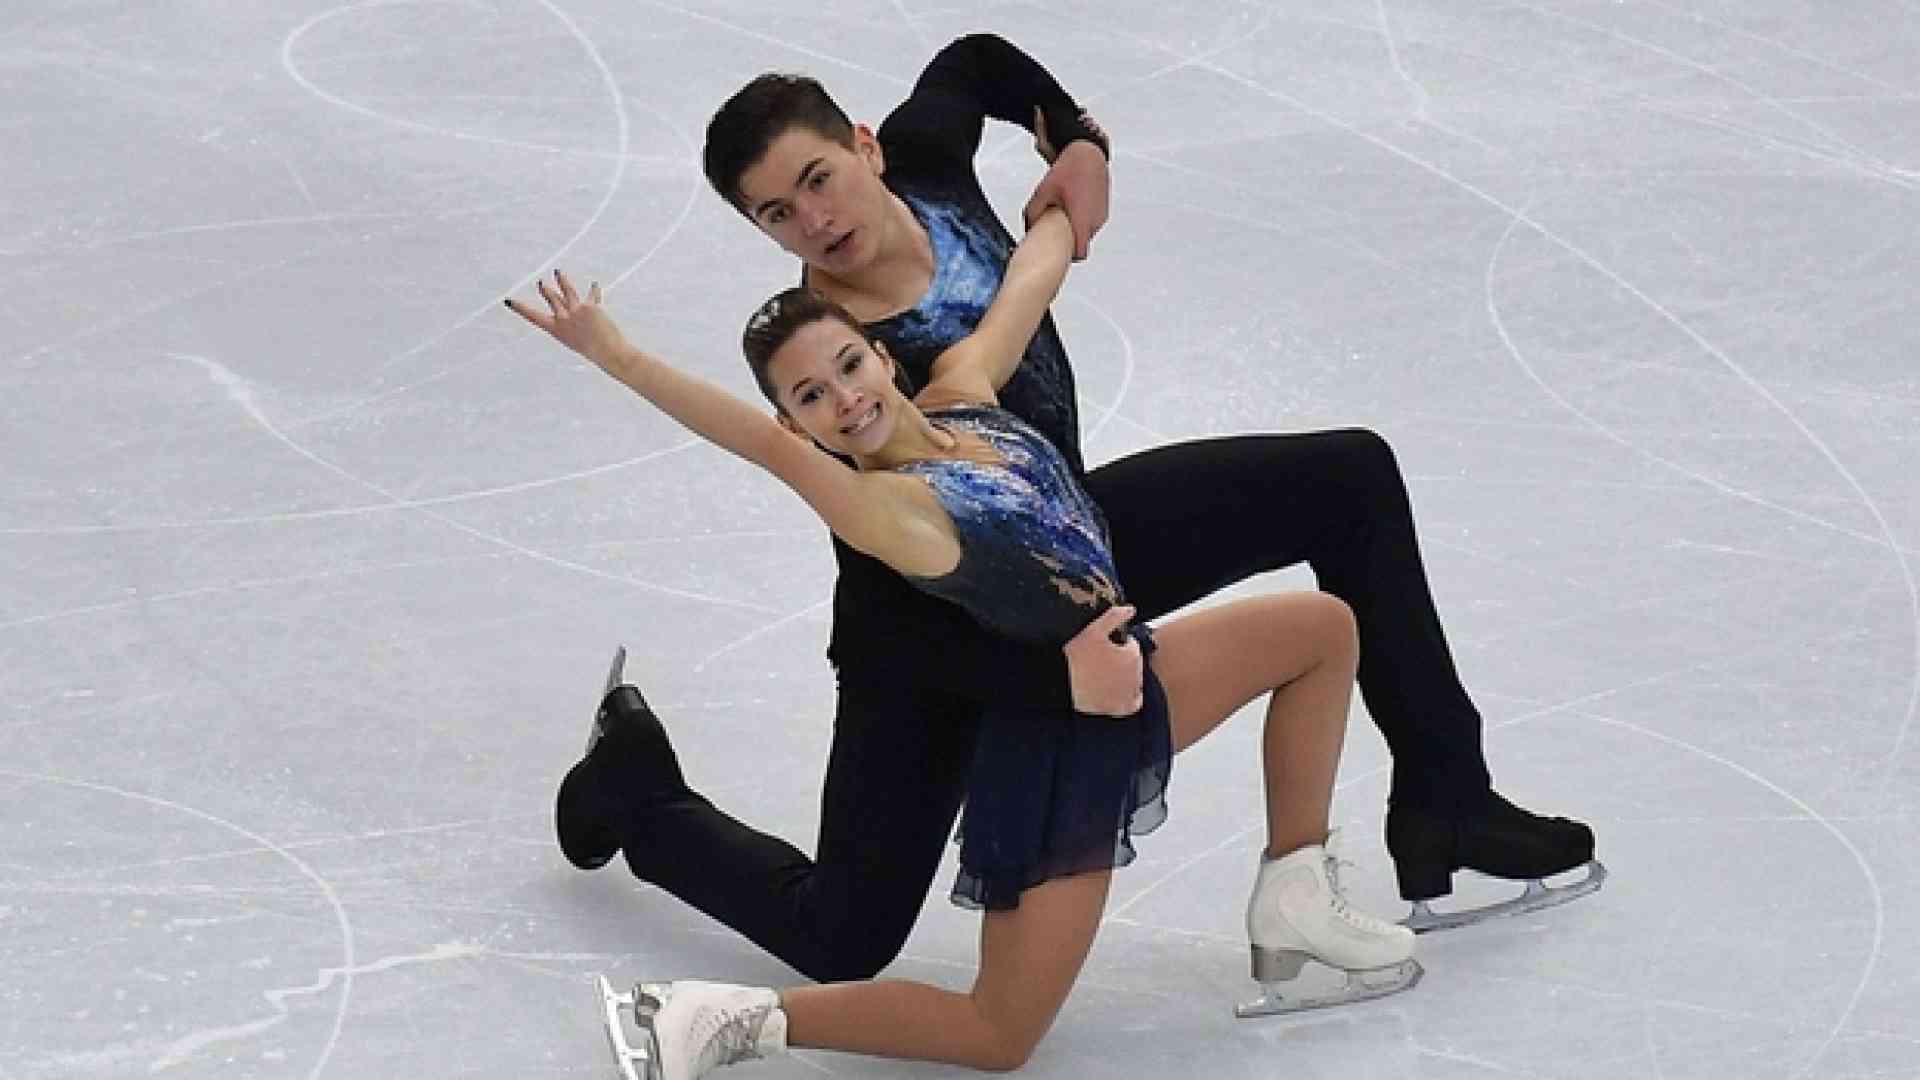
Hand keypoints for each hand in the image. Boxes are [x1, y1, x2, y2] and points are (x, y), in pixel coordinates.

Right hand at [504, 269, 629, 369]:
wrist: (609, 352)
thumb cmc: (592, 350)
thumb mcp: (574, 337)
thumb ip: (570, 318)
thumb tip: (568, 301)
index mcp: (556, 330)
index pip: (533, 316)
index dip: (520, 308)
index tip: (508, 301)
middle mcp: (563, 318)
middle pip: (552, 299)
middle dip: (546, 290)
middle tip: (541, 283)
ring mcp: (576, 311)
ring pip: (567, 291)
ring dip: (563, 280)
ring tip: (558, 272)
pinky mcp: (590, 306)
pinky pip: (592, 295)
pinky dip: (594, 290)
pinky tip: (595, 284)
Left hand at [1023, 109, 1109, 261]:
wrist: (1088, 151)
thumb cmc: (1069, 169)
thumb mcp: (1042, 191)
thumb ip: (1032, 213)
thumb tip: (1027, 228)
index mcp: (1081, 220)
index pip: (1079, 254)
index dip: (1068, 258)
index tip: (1058, 257)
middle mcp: (1094, 221)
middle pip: (1080, 243)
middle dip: (1067, 241)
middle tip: (1054, 232)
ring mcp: (1101, 215)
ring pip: (1086, 233)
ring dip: (1075, 229)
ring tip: (1063, 215)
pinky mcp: (1103, 210)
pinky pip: (1091, 222)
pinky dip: (1082, 219)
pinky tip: (1072, 206)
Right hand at [1064, 604, 1142, 716]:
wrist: (1061, 684)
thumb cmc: (1076, 657)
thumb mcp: (1093, 630)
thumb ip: (1114, 616)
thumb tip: (1131, 608)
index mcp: (1132, 655)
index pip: (1131, 645)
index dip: (1118, 644)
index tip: (1103, 647)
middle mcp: (1136, 675)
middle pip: (1134, 664)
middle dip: (1122, 660)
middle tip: (1100, 660)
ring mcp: (1129, 693)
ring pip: (1135, 682)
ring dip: (1125, 677)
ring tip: (1103, 675)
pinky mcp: (1121, 708)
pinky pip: (1133, 703)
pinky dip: (1129, 698)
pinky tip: (1115, 692)